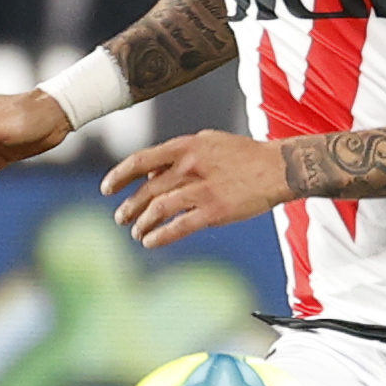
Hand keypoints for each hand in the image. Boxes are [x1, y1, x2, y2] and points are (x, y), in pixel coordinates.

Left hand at [101, 131, 289, 247]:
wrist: (279, 168)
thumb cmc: (245, 155)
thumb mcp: (209, 142)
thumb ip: (180, 155)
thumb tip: (153, 172)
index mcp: (187, 146)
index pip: (141, 160)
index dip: (119, 175)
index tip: (106, 189)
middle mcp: (191, 166)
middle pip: (148, 189)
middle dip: (129, 206)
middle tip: (121, 218)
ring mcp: (203, 189)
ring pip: (159, 209)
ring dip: (142, 224)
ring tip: (137, 233)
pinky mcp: (215, 211)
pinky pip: (179, 226)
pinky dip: (161, 235)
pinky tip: (151, 242)